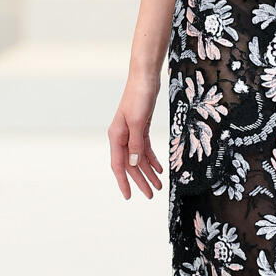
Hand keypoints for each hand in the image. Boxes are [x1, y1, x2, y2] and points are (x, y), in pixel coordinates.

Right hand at [109, 73, 163, 199]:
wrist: (145, 78)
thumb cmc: (139, 97)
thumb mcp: (137, 122)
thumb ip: (135, 144)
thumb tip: (133, 164)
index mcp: (116, 136)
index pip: (119, 165)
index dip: (124, 182)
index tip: (129, 196)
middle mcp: (121, 137)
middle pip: (130, 165)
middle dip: (141, 180)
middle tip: (151, 195)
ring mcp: (131, 133)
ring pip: (139, 158)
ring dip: (148, 172)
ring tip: (158, 185)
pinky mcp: (140, 128)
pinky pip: (145, 149)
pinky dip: (151, 159)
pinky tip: (159, 168)